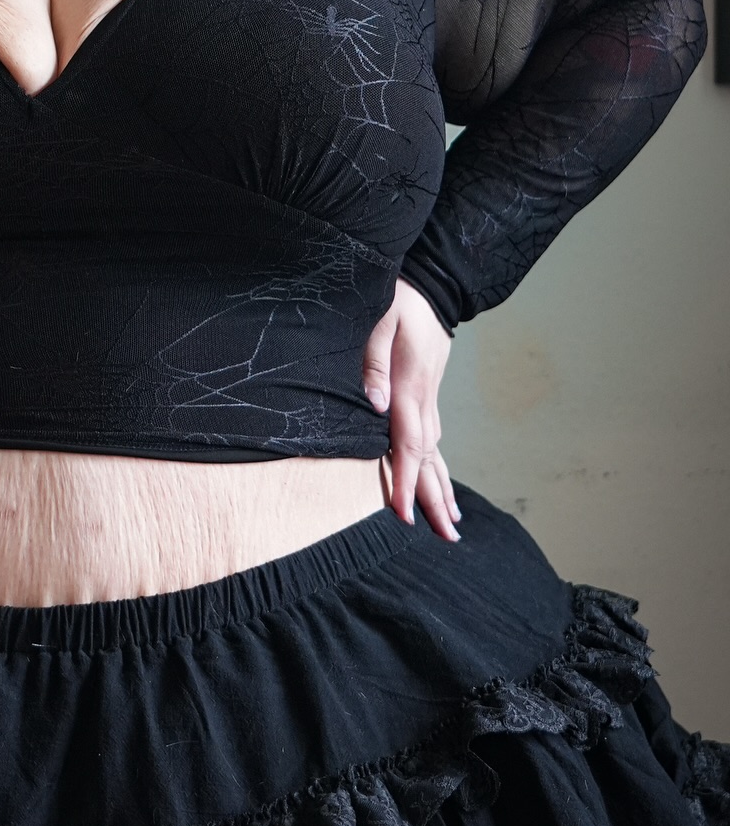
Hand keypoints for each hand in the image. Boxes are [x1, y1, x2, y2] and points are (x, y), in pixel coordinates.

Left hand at [362, 279, 460, 541]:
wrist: (431, 287)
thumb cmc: (399, 302)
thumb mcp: (380, 323)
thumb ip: (373, 364)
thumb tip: (375, 406)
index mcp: (409, 388)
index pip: (407, 444)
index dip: (403, 480)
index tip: (403, 513)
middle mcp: (423, 400)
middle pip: (428, 458)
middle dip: (432, 499)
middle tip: (445, 537)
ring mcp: (430, 400)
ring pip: (435, 453)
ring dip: (441, 489)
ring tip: (450, 524)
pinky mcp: (428, 396)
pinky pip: (435, 440)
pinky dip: (437, 467)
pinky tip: (441, 484)